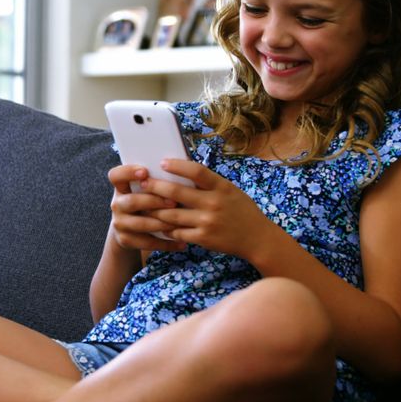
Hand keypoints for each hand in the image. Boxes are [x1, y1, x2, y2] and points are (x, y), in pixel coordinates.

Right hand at [107, 164, 187, 252]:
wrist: (131, 231)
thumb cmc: (148, 203)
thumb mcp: (147, 191)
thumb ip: (158, 180)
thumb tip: (184, 164)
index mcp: (122, 187)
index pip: (116, 175)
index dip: (128, 172)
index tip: (145, 172)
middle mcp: (117, 204)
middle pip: (131, 201)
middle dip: (154, 201)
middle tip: (174, 202)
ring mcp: (120, 223)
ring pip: (140, 223)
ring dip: (161, 223)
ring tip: (179, 223)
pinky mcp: (125, 240)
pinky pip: (147, 242)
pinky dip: (166, 243)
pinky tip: (182, 243)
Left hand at [139, 159, 276, 258]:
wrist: (257, 238)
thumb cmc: (241, 210)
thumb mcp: (230, 190)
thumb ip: (209, 183)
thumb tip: (182, 170)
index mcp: (222, 187)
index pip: (196, 171)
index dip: (177, 165)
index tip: (162, 162)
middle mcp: (214, 203)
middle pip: (177, 193)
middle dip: (156, 187)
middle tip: (143, 183)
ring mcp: (207, 222)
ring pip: (172, 215)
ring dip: (155, 210)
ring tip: (144, 204)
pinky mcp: (203, 239)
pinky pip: (178, 232)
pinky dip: (167, 228)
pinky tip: (160, 224)